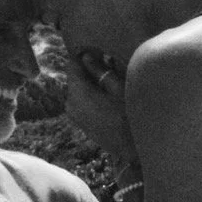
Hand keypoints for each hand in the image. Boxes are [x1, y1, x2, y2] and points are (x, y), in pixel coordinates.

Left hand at [65, 51, 135, 166]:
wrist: (132, 150)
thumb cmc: (129, 115)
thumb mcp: (118, 88)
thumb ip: (100, 71)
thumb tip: (87, 56)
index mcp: (77, 92)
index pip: (73, 64)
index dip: (85, 55)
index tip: (100, 52)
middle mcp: (70, 102)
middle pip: (75, 76)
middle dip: (89, 70)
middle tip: (110, 65)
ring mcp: (73, 114)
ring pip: (78, 88)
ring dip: (91, 83)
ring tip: (111, 81)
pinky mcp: (80, 122)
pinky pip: (81, 101)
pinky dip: (91, 95)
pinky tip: (108, 97)